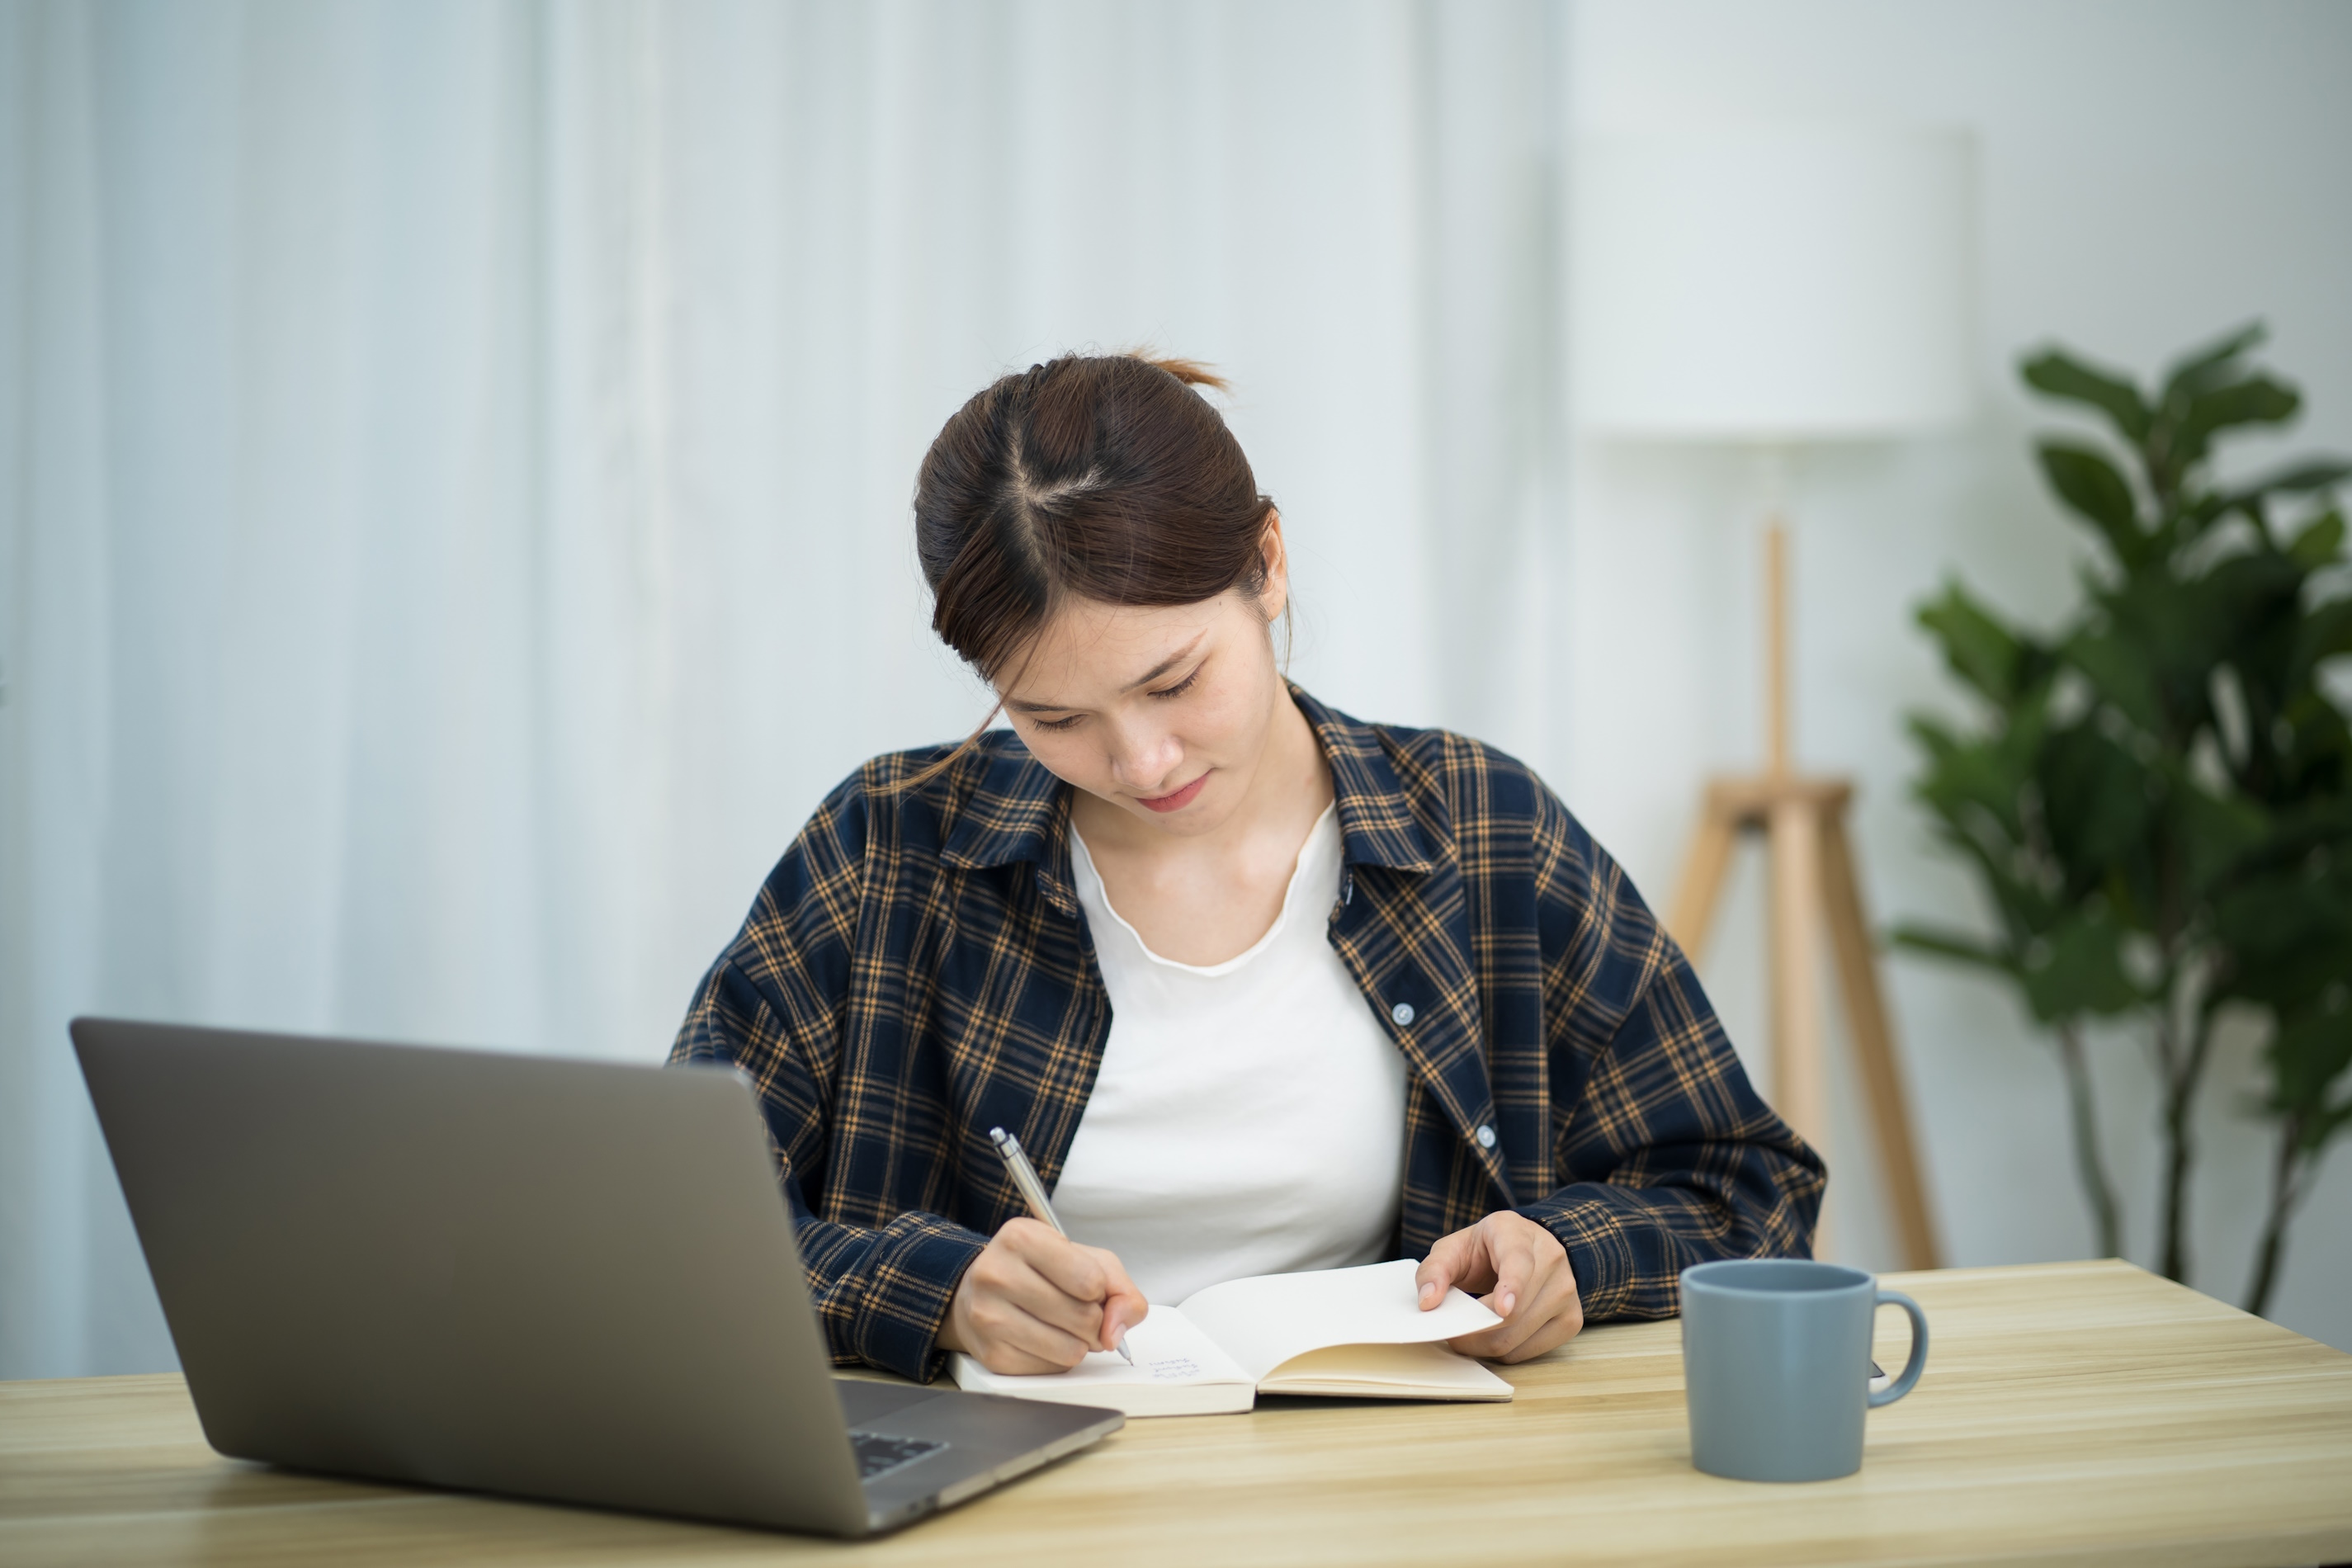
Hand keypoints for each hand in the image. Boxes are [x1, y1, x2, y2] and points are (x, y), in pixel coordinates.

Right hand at [937, 1217, 1149, 1373]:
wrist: (981, 1290)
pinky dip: (1059, 1358)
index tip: (1088, 1285)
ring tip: (1064, 1325)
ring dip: (1080, 1343)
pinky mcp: (991, 1354)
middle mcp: (997, 1274)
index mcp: (1021, 1238)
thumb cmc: (1038, 1270)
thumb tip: (1115, 1333)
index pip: (1090, 1280)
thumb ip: (1119, 1288)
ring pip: (1070, 1350)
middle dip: (1096, 1321)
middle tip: (1081, 1310)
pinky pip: (1051, 1369)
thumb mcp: (1083, 1258)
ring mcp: (988, 1317)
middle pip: (1084, 1317)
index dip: (1100, 1290)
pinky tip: (1043, 1338)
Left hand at [1414, 1211, 1582, 1362]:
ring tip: (1468, 1333)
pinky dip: (1505, 1351)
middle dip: (1475, 1331)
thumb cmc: (1485, 1250)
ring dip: (1485, 1344)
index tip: (1502, 1307)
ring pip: (1520, 1336)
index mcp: (1517, 1234)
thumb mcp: (1454, 1248)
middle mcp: (1551, 1259)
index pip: (1519, 1263)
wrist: (1526, 1248)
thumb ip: (1434, 1270)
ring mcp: (1566, 1291)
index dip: (1512, 1286)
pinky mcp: (1571, 1319)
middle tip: (1451, 1333)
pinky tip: (1493, 1336)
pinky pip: (1530, 1351)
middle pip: (1514, 1312)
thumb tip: (1428, 1302)